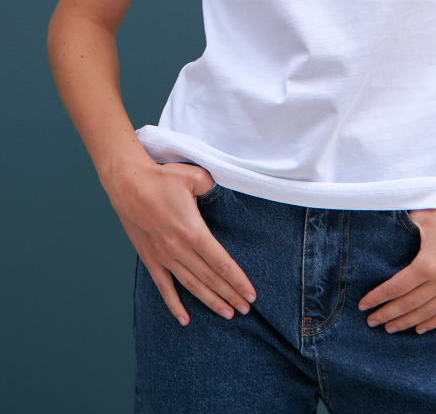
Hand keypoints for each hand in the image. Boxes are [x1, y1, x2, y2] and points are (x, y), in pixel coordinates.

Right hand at [106, 161, 255, 325]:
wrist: (126, 183)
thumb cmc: (161, 177)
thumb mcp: (195, 176)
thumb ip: (213, 186)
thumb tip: (220, 192)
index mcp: (192, 231)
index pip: (221, 262)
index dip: (237, 280)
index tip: (250, 293)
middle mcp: (178, 249)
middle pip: (210, 278)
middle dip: (229, 295)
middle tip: (246, 309)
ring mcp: (163, 256)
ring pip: (191, 286)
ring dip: (210, 301)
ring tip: (226, 314)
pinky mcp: (150, 258)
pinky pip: (163, 287)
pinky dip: (174, 305)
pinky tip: (184, 319)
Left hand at [358, 188, 435, 333]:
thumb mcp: (422, 216)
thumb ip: (403, 228)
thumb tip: (385, 229)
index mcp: (427, 264)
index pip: (396, 288)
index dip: (378, 298)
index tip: (364, 305)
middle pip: (409, 305)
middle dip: (387, 314)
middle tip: (371, 322)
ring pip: (428, 313)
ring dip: (407, 322)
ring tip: (390, 328)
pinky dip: (433, 322)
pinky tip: (420, 328)